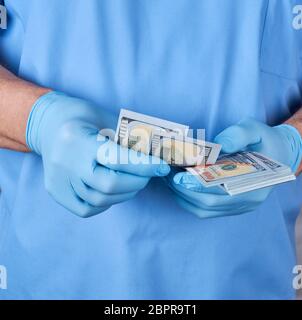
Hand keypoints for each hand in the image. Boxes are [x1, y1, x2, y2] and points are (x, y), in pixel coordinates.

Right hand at [26, 91, 169, 216]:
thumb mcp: (107, 120)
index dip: (144, 166)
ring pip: (100, 200)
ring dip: (125, 193)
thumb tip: (154, 159)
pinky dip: (107, 203)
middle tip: (149, 174)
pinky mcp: (57, 193)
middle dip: (137, 181)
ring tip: (134, 181)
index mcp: (77, 139)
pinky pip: (87, 208)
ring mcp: (58, 181)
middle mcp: (65, 163)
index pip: (116, 159)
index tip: (162, 167)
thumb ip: (128, 140)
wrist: (50, 125)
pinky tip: (113, 190)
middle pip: (109, 185)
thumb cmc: (84, 118)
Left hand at [167, 118, 301, 218]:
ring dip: (182, 196)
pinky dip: (188, 199)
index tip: (178, 177)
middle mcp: (245, 201)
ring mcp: (237, 207)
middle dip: (184, 191)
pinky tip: (179, 184)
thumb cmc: (265, 142)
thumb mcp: (255, 130)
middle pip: (207, 205)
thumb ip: (239, 134)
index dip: (198, 187)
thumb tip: (219, 144)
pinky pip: (204, 209)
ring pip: (203, 210)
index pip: (221, 193)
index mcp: (254, 185)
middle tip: (167, 175)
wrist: (278, 154)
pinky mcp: (229, 206)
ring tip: (169, 178)